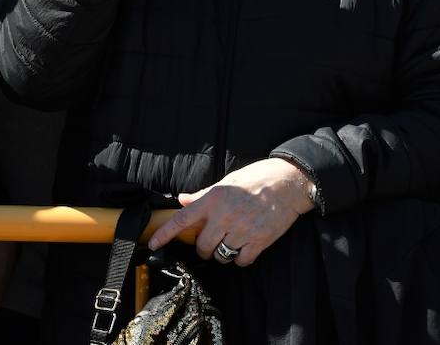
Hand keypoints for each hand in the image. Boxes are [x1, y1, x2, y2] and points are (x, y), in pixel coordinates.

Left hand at [146, 157, 315, 265]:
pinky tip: (243, 249)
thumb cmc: (254, 180)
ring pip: (221, 255)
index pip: (181, 220)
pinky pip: (241, 260)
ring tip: (228, 245)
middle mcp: (224, 216)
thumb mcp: (225, 183)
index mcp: (212, 200)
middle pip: (202, 245)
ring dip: (221, 255)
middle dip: (203, 249)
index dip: (164, 234)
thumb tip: (181, 199)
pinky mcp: (259, 240)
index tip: (153, 244)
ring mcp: (242, 230)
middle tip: (209, 244)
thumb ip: (202, 195)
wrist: (287, 183)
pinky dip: (239, 259)